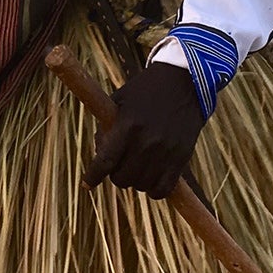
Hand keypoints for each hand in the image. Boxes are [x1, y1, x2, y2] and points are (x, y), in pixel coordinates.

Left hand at [84, 63, 205, 198]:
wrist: (185, 83)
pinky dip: (153, 189)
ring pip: (141, 185)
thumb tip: (99, 156)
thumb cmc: (145, 91)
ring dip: (135, 180)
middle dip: (116, 174)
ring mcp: (166, 152)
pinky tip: (151, 178)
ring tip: (137, 166)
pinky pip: (163, 189)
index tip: (86, 184)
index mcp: (128, 125)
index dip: (93, 176)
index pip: (105, 162)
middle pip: (122, 178)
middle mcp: (147, 142)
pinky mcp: (181, 158)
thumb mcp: (119, 101)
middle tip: (120, 163)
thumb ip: (106, 128)